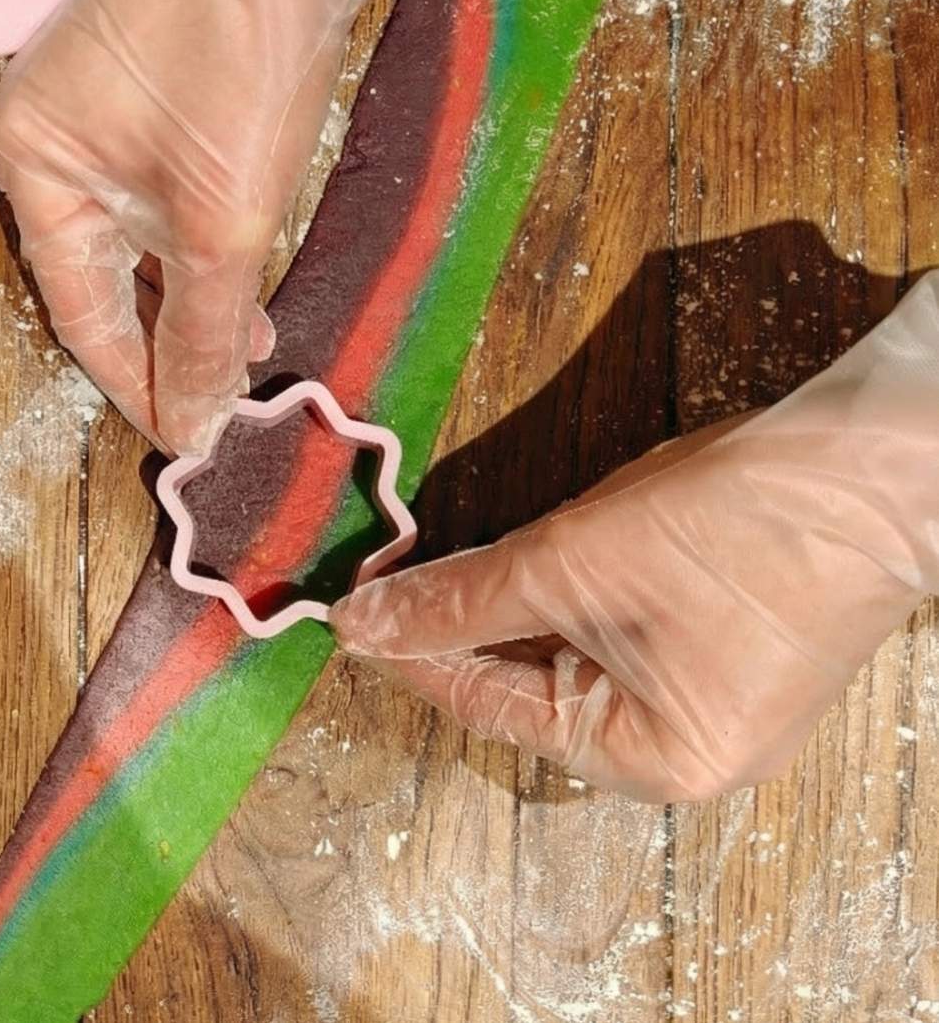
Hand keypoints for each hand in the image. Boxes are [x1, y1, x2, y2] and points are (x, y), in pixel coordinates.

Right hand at [0, 0, 506, 453]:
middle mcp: (52, 141)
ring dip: (195, 300)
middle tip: (220, 401)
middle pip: (107, 279)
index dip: (135, 384)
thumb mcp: (220, 221)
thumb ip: (200, 331)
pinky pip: (166, 200)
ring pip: (143, 243)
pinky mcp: (154, 99)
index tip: (183, 439)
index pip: (82, 312)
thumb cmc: (236, 66)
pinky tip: (244, 287)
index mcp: (33, 166)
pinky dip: (204, 250)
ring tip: (248, 351)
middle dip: (170, 342)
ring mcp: (102, 115)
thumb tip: (189, 430)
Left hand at [333, 272, 938, 802]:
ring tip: (434, 568)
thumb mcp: (573, 561)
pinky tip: (510, 563)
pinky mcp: (716, 645)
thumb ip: (461, 598)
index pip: (495, 709)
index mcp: (654, 761)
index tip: (351, 619)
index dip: (415, 656)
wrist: (871, 462)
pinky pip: (610, 633)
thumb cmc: (734, 524)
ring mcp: (705, 698)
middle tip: (385, 582)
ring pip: (568, 656)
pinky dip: (556, 597)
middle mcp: (681, 750)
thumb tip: (363, 623)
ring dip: (503, 607)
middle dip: (459, 628)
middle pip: (530, 688)